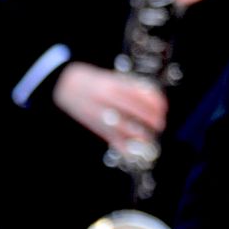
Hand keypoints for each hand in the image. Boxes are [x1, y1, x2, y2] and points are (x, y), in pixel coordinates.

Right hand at [52, 63, 167, 148]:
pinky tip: (135, 149)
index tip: (163, 107)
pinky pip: (112, 139)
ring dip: (140, 134)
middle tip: (160, 123)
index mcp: (111, 85)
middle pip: (132, 110)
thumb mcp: (112, 78)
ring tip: (150, 137)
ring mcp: (98, 113)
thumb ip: (131, 87)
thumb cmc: (94, 81)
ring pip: (123, 127)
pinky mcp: (94, 126)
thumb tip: (153, 97)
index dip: (153, 102)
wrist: (65, 85)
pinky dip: (125, 147)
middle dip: (150, 118)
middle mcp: (105, 99)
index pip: (137, 94)